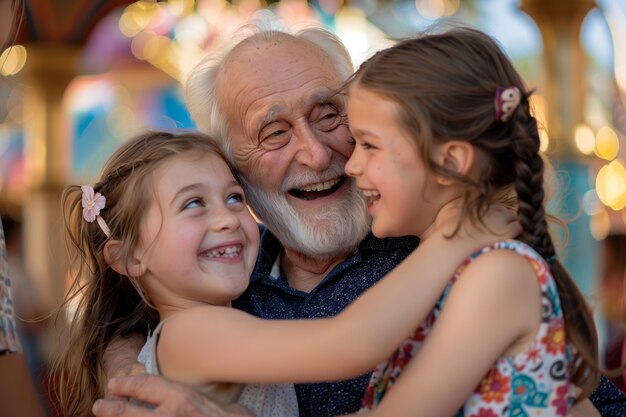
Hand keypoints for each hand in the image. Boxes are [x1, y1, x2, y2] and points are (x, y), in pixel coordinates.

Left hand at [92, 375, 255, 416]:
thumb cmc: (218, 415)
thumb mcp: (194, 397)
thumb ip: (171, 395)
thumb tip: (145, 392)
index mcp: (180, 399)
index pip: (144, 387)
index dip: (125, 385)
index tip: (113, 384)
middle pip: (129, 413)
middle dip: (111, 409)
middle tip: (99, 405)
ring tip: (105, 413)